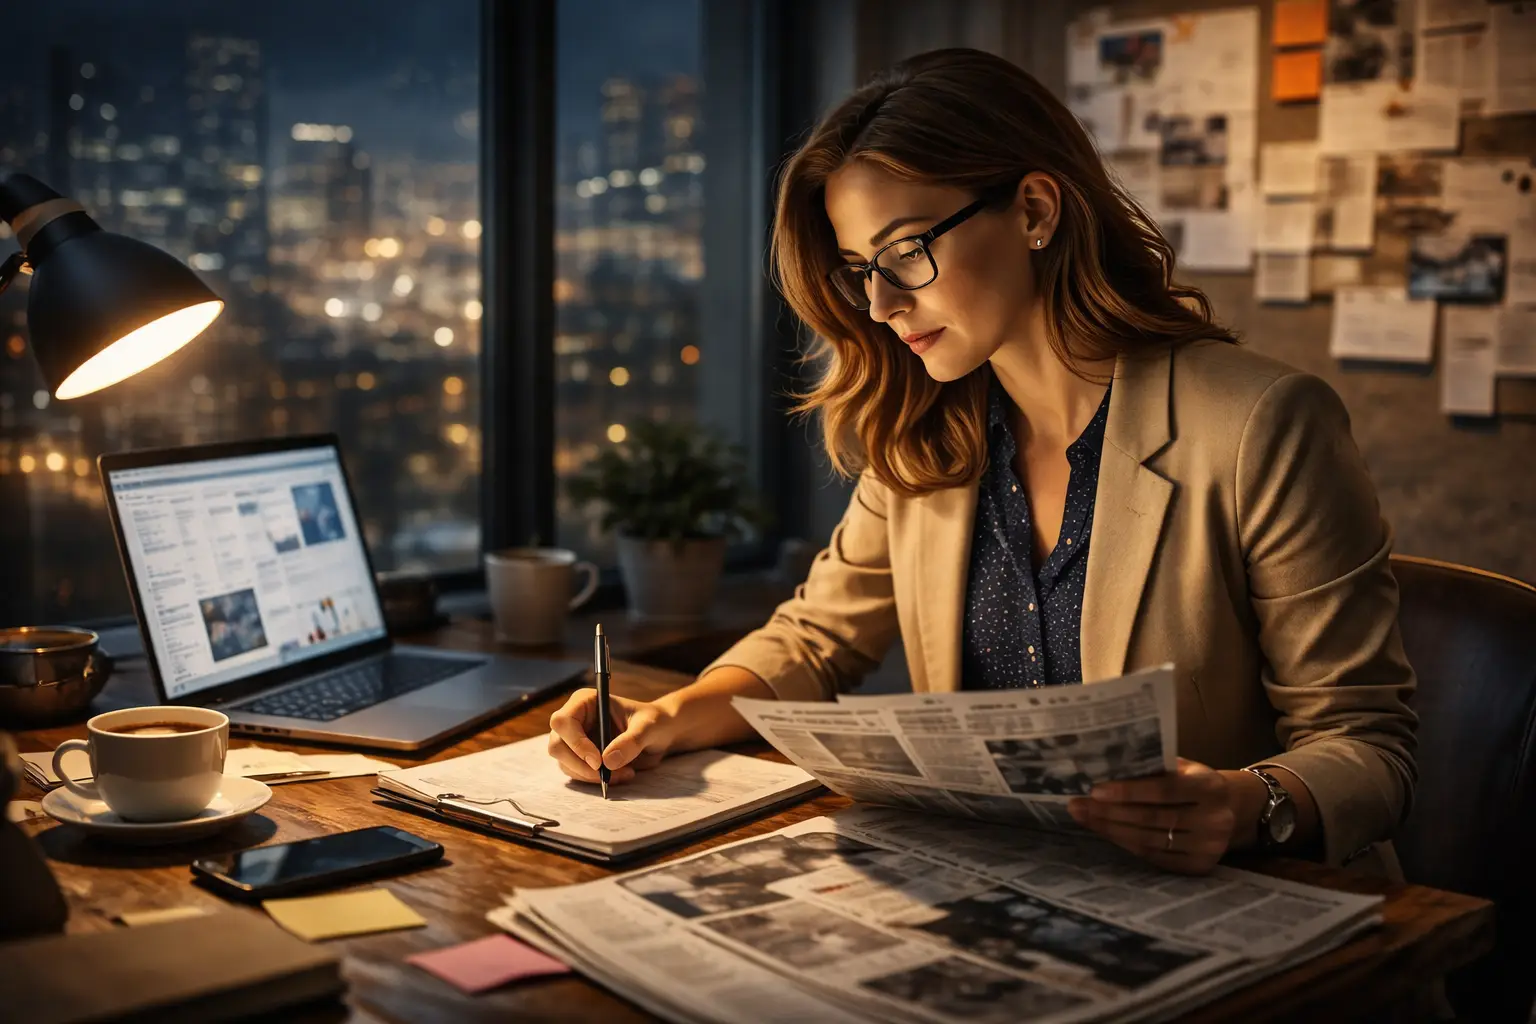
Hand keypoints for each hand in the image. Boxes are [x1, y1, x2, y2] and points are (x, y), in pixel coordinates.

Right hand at [547, 688, 674, 784]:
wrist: (660, 735)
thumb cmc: (654, 721)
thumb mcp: (649, 727)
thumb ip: (631, 741)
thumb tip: (608, 761)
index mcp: (585, 702)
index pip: (563, 721)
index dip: (575, 743)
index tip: (598, 761)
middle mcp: (575, 719)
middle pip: (557, 745)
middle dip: (580, 765)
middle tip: (606, 776)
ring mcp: (575, 739)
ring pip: (564, 763)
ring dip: (591, 775)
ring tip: (624, 773)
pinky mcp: (580, 757)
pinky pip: (576, 773)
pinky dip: (595, 780)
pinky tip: (621, 775)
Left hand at [1066, 758, 1236, 874]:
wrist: (1232, 809)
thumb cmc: (1194, 782)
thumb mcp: (1183, 767)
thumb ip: (1153, 768)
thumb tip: (1104, 768)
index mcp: (1210, 787)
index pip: (1165, 790)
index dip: (1129, 792)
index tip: (1095, 791)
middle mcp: (1215, 819)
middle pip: (1153, 818)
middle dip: (1110, 812)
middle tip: (1078, 806)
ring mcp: (1209, 847)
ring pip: (1150, 841)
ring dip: (1112, 830)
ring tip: (1085, 819)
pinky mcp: (1200, 867)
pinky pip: (1155, 858)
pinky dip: (1127, 844)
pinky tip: (1107, 833)